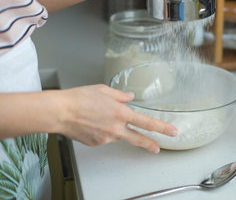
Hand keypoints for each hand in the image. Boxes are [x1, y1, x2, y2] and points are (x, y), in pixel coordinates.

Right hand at [54, 84, 176, 153]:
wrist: (59, 112)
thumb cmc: (79, 98)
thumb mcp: (104, 90)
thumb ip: (120, 96)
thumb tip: (130, 97)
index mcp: (121, 113)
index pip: (147, 122)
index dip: (162, 128)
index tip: (172, 131)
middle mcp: (116, 128)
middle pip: (138, 139)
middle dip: (150, 144)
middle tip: (157, 148)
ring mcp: (106, 138)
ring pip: (118, 135)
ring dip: (115, 128)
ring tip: (98, 116)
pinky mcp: (96, 143)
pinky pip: (105, 137)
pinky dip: (102, 131)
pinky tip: (92, 123)